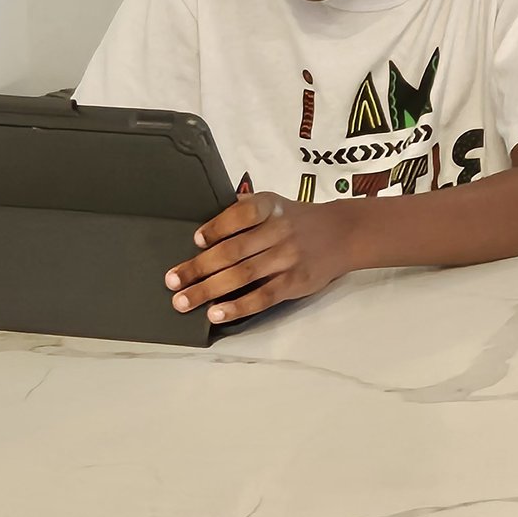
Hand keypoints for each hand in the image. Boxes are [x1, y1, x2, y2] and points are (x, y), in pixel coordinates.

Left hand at [164, 193, 356, 325]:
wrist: (345, 233)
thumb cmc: (299, 220)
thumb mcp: (276, 203)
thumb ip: (244, 209)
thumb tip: (204, 223)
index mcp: (271, 207)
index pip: (241, 214)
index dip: (217, 227)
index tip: (197, 240)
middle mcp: (279, 231)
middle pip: (233, 251)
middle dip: (198, 267)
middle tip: (172, 281)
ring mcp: (287, 258)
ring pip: (242, 275)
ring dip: (208, 290)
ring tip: (184, 301)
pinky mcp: (295, 282)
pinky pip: (262, 296)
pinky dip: (237, 306)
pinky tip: (217, 313)